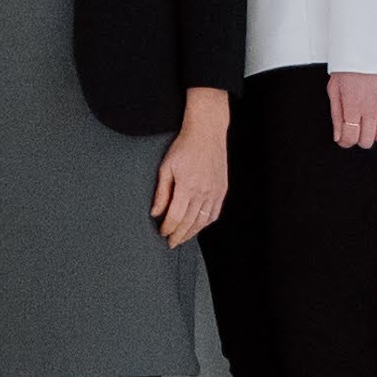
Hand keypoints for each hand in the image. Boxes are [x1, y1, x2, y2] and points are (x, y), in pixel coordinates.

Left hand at [149, 113, 228, 244]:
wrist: (206, 133)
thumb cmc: (184, 147)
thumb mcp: (166, 167)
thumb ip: (161, 193)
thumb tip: (155, 212)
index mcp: (187, 187)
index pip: (175, 217)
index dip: (167, 228)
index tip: (161, 232)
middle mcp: (203, 193)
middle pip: (189, 223)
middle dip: (178, 235)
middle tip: (170, 242)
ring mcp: (215, 193)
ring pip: (203, 221)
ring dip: (191, 233)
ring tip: (182, 238)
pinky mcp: (221, 190)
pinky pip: (214, 214)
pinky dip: (205, 223)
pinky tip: (197, 226)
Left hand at [326, 70, 376, 148]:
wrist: (369, 49)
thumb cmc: (349, 66)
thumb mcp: (334, 89)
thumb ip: (336, 115)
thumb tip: (338, 135)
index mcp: (353, 106)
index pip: (350, 137)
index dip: (345, 142)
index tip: (343, 139)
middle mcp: (371, 108)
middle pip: (367, 141)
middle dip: (358, 139)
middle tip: (354, 130)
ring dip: (372, 132)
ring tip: (366, 122)